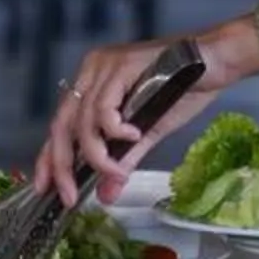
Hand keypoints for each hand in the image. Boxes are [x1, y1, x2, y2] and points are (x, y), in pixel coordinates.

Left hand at [36, 31, 250, 205]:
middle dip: (62, 165)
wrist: (214, 62)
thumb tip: (105, 196)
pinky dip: (115, 130)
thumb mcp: (147, 132)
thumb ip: (123, 160)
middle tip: (68, 196)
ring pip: (82, 122)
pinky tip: (133, 135)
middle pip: (61, 125)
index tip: (44, 189)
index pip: (60, 126)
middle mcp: (91, 72)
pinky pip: (104, 108)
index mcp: (92, 84)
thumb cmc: (183, 90)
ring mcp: (103, 67)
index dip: (48, 158)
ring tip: (116, 171)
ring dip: (97, 155)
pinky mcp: (120, 66)